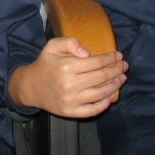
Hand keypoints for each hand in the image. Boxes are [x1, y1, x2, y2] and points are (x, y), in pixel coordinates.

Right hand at [9, 37, 126, 117]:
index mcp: (66, 66)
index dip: (110, 58)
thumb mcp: (52, 46)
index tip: (118, 56)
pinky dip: (105, 103)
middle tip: (124, 66)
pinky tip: (111, 96)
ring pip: (101, 93)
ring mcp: (71, 100)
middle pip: (101, 77)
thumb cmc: (45, 64)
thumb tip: (87, 52)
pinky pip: (93, 109)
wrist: (30, 87)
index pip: (96, 62)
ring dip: (115, 85)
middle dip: (116, 70)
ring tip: (122, 78)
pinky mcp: (71, 112)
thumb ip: (69, 42)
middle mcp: (70, 84)